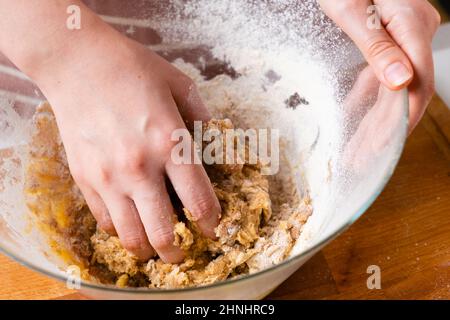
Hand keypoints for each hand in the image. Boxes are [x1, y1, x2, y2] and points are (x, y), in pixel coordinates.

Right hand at [30, 11, 219, 262]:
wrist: (77, 62)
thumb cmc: (132, 68)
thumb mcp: (179, 84)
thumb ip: (203, 117)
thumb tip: (217, 143)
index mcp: (171, 144)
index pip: (199, 202)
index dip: (211, 223)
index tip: (213, 230)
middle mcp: (140, 168)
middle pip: (164, 232)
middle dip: (179, 252)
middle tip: (184, 253)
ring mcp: (108, 177)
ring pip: (131, 236)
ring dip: (148, 250)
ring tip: (155, 247)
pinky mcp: (84, 178)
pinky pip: (104, 220)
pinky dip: (120, 229)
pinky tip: (129, 221)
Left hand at [319, 0, 440, 132]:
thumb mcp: (351, 11)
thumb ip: (376, 45)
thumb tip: (401, 80)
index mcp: (411, 23)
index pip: (419, 81)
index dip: (404, 117)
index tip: (387, 142)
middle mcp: (415, 29)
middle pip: (409, 86)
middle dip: (387, 123)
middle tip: (367, 153)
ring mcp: (405, 32)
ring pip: (397, 81)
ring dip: (377, 113)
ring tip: (361, 142)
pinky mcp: (391, 34)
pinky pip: (385, 70)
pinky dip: (370, 93)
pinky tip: (358, 114)